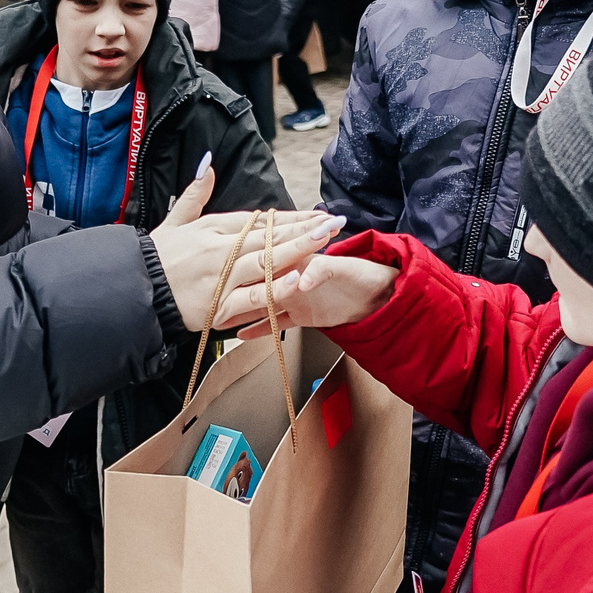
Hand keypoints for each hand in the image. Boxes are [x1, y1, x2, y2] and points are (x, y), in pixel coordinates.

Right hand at [147, 169, 340, 327]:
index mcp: (213, 227)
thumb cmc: (156, 258)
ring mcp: (221, 277)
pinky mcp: (218, 305)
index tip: (317, 214)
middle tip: (335, 221)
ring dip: (299, 249)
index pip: (261, 220)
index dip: (291, 217)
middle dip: (306, 229)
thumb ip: (195, 194)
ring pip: (267, 261)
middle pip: (270, 237)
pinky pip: (253, 297)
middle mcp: (221, 249)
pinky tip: (298, 278)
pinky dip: (275, 289)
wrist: (133, 290)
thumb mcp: (174, 220)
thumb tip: (207, 164)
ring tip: (326, 239)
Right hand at [215, 253, 397, 337]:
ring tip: (218, 316)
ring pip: (261, 303)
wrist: (380, 298)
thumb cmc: (363, 274)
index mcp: (298, 260)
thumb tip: (301, 280)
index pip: (269, 258)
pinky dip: (259, 328)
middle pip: (258, 282)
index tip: (228, 265)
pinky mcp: (300, 314)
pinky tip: (241, 334)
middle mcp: (291, 276)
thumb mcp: (341, 269)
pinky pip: (275, 322)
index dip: (249, 261)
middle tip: (212, 293)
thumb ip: (320, 271)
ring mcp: (293, 297)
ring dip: (241, 310)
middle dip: (235, 287)